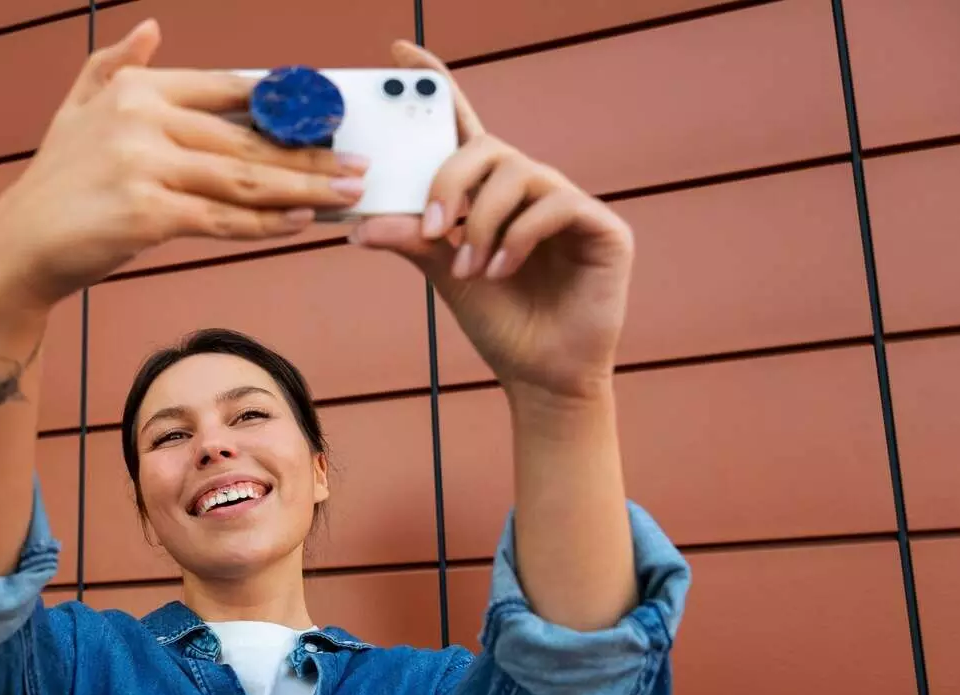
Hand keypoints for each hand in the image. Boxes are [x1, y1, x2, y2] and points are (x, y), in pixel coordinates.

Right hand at [0, 18, 366, 318]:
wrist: (21, 243)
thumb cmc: (56, 183)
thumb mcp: (76, 109)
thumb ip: (113, 66)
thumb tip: (149, 28)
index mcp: (137, 89)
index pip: (228, 92)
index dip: (283, 106)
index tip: (328, 117)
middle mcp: (143, 119)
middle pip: (247, 141)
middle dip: (310, 155)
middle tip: (357, 164)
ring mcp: (147, 167)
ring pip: (244, 179)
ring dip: (303, 189)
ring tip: (346, 193)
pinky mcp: (150, 214)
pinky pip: (223, 219)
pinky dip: (267, 224)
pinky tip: (302, 221)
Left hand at [350, 41, 633, 401]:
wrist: (541, 376)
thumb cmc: (499, 322)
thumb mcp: (442, 274)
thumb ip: (409, 240)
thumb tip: (356, 225)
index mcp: (490, 193)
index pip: (462, 127)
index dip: (436, 87)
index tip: (398, 54)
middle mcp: (531, 188)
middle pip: (488, 147)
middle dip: (450, 183)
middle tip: (433, 230)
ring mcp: (569, 204)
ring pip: (518, 175)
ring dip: (483, 222)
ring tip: (472, 269)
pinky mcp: (603, 227)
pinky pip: (555, 205)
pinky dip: (520, 235)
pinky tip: (503, 269)